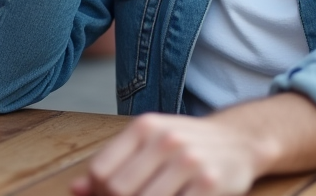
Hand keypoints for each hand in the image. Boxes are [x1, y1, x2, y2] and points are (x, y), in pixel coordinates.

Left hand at [71, 113, 265, 195]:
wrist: (240, 140)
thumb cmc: (187, 144)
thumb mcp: (149, 142)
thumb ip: (113, 164)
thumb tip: (75, 189)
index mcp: (145, 127)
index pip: (101, 171)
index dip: (99, 194)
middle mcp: (166, 140)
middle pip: (118, 190)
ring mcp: (189, 161)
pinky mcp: (209, 183)